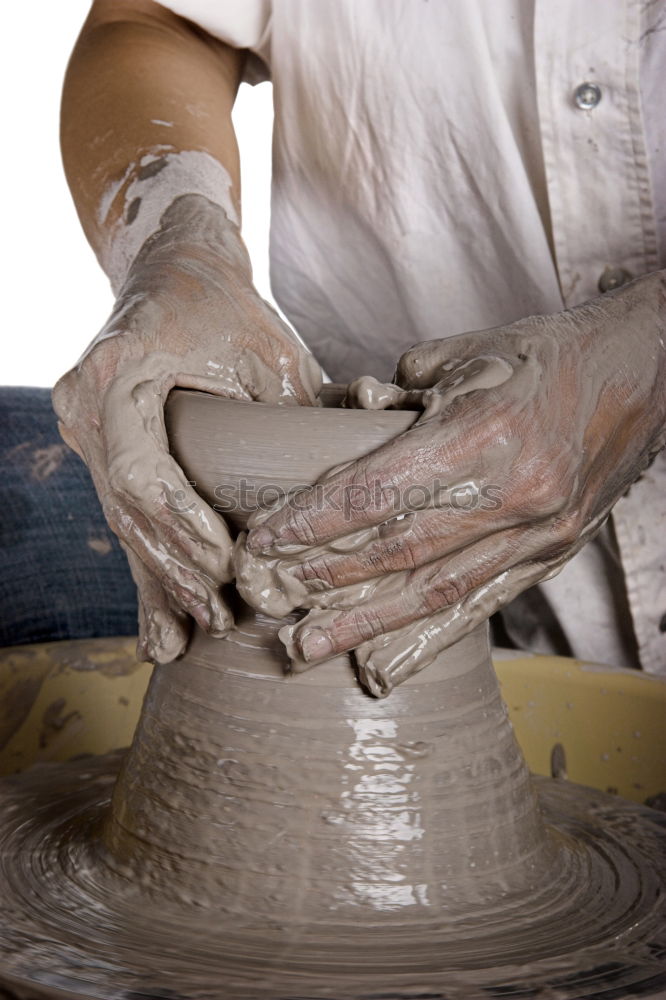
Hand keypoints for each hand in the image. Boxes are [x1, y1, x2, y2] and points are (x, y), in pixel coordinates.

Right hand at [53, 194, 321, 662]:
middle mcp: (87, 403)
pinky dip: (149, 563)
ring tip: (195, 630)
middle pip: (127, 509)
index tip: (227, 566)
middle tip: (220, 616)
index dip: (182, 527)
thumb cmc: (226, 305)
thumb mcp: (269, 354)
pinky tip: (162, 623)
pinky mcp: (99, 444)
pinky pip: (122, 512)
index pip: (142, 471)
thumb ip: (296, 418)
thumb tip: (354, 486)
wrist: (173, 266)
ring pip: (121, 520)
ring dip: (162, 577)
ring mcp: (84, 426)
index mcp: (121, 372)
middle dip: (176, 569)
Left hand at [243, 274, 664, 694]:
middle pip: (398, 549)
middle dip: (325, 576)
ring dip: (367, 620)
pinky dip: (430, 628)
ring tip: (312, 644)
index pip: (375, 490)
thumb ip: (399, 389)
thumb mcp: (469, 352)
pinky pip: (483, 599)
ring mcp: (540, 531)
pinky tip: (390, 651)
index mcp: (483, 431)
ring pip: (436, 587)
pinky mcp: (556, 550)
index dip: (312, 521)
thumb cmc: (553, 352)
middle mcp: (514, 492)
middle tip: (271, 599)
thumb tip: (341, 415)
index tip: (263, 540)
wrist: (650, 368)